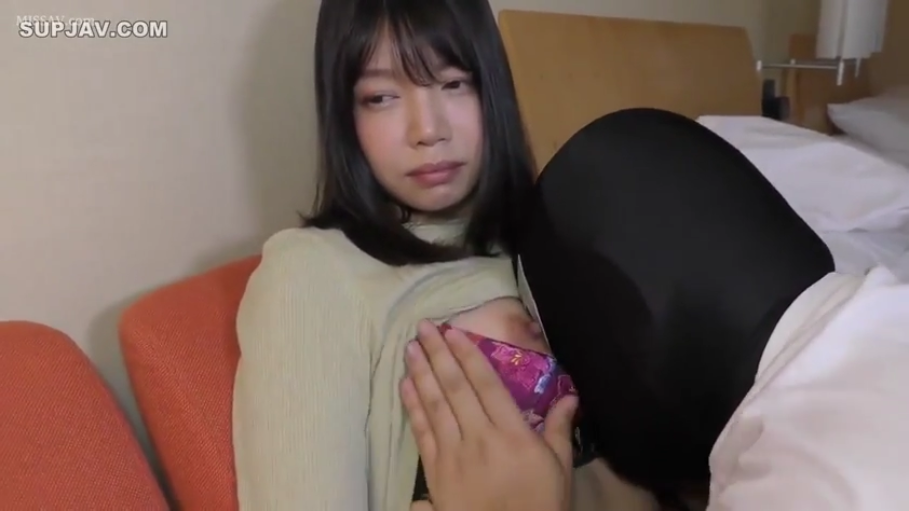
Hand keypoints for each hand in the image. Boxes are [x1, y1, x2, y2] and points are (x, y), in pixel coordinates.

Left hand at [401, 320, 577, 510]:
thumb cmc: (540, 504)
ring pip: (434, 404)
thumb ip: (560, 428)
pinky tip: (405, 385)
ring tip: (411, 347)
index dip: (468, 355)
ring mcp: (454, 454)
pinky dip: (412, 406)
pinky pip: (421, 432)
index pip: (486, 383)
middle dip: (438, 354)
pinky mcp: (436, 472)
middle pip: (455, 387)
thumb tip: (571, 395)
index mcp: (512, 432)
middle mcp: (479, 436)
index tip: (454, 331)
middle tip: (423, 327)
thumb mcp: (558, 467)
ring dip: (420, 373)